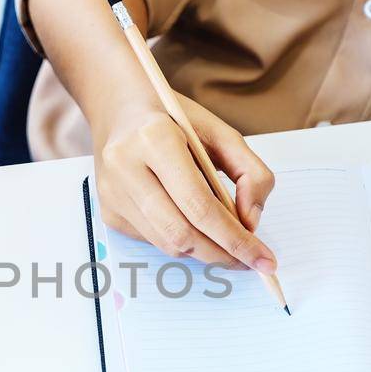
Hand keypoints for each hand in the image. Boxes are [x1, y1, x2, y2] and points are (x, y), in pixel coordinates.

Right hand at [92, 92, 276, 271]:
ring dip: (203, 252)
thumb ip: (250, 173)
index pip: (199, 206)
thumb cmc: (174, 120)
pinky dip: (180, 241)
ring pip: (167, 244)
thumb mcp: (221, 132)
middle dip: (221, 254)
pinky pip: (153, 240)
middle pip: (181, 233)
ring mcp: (112, 193)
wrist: (119, 110)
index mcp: (154, 139)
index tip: (263, 259)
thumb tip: (250, 222)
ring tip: (227, 246)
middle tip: (249, 261)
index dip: (235, 239)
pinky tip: (191, 225)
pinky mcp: (107, 211)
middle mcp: (125, 167)